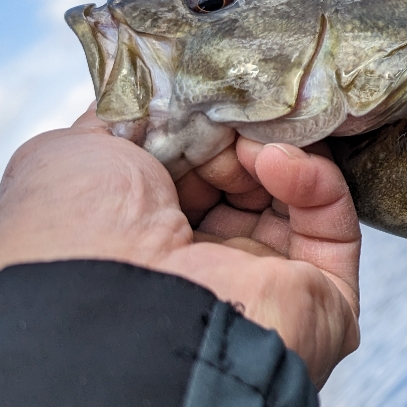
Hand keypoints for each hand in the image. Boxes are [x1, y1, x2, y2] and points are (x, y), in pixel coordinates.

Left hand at [0, 108, 360, 387]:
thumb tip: (162, 90)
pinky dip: (312, 180)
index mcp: (141, 246)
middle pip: (246, 180)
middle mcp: (203, 271)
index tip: (202, 95)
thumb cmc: (77, 241)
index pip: (189, 172)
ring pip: (295, 196)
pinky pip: (332, 224)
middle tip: (235, 109)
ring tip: (254, 138)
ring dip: (277, 150)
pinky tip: (275, 162)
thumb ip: (125, 119)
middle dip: (243, 134)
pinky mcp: (323, 300)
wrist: (115, 316)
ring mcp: (265, 286)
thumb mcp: (74, 153)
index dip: (199, 126)